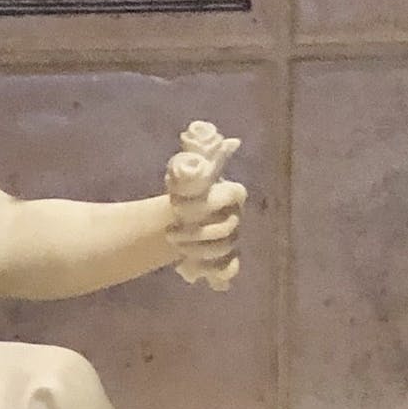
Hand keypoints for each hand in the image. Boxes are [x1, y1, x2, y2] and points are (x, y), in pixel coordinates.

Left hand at [163, 120, 245, 292]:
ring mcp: (233, 240)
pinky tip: (191, 268)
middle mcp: (237, 217)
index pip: (233, 196)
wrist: (179, 219)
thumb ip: (195, 160)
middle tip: (170, 233)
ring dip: (197, 251)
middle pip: (226, 229)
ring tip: (175, 246)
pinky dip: (213, 272)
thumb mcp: (184, 176)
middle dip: (197, 233)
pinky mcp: (225, 260)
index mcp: (232, 194)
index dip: (206, 204)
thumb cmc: (184, 194)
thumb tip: (210, 136)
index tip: (178, 207)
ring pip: (224, 250)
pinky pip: (228, 270)